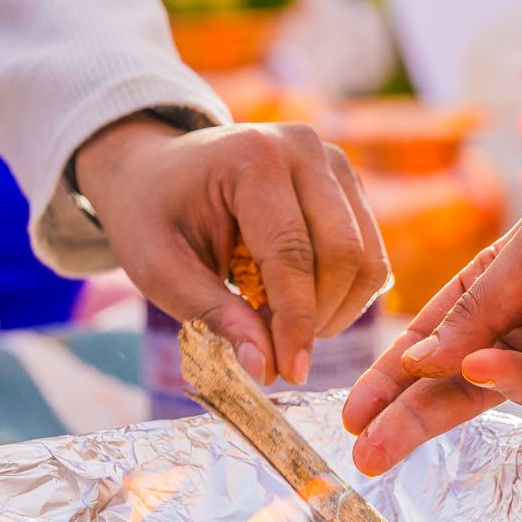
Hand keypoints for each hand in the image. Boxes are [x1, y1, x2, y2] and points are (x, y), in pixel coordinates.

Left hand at [73, 114, 387, 383]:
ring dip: (337, 310)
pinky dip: (346, 295)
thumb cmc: (152, 217)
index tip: (289, 373)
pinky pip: (370, 253)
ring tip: (288, 330)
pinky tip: (303, 306)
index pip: (292, 252)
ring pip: (367, 257)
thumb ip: (212, 315)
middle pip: (344, 253)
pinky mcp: (347, 185)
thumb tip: (264, 368)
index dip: (296, 321)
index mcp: (251, 157)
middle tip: (280, 353)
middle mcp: (304, 148)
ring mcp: (333, 162)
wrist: (157, 171)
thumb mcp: (159, 269)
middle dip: (319, 317)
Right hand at [342, 140, 521, 473]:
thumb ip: (478, 307)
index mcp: (510, 283)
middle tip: (369, 453)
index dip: (396, 375)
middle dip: (417, 414)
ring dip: (494, 375)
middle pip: (465, 382)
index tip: (353, 413)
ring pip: (517, 391)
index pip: (439, 337)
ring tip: (474, 363)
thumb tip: (419, 360)